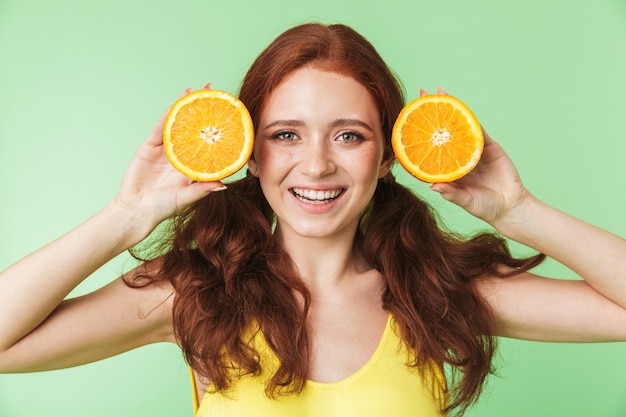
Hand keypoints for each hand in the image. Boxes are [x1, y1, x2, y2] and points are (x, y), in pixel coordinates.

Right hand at [113, 84, 225, 228]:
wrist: (135, 211)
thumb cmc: (163, 208)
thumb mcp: (185, 198)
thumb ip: (202, 190)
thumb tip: (223, 184)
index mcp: (193, 165)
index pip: (208, 143)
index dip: (217, 128)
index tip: (230, 114)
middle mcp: (182, 154)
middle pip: (194, 127)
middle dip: (203, 110)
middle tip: (214, 91)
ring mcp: (165, 150)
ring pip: (177, 124)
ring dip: (185, 106)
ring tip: (194, 90)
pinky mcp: (149, 147)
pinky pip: (160, 129)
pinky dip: (167, 116)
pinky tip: (175, 104)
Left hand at [425, 87, 529, 226]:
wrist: (510, 206)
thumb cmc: (484, 207)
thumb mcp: (466, 201)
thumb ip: (452, 195)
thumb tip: (434, 187)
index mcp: (446, 169)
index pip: (428, 149)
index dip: (417, 136)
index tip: (405, 122)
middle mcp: (456, 157)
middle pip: (440, 131)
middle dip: (430, 113)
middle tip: (420, 94)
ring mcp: (471, 150)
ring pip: (458, 126)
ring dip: (449, 108)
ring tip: (439, 91)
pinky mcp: (488, 146)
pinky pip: (476, 129)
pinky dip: (468, 117)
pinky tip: (459, 105)